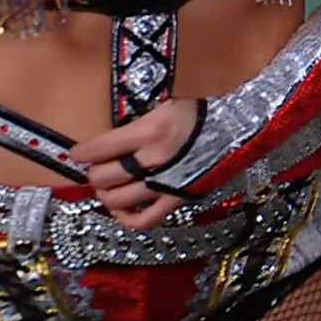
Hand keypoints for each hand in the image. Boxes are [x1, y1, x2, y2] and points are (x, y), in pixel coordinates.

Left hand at [69, 99, 203, 229]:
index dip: (81, 152)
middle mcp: (153, 160)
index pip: (98, 149)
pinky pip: (143, 220)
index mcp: (150, 131)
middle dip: (94, 172)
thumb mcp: (168, 101)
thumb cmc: (204, 108)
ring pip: (116, 200)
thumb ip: (139, 116)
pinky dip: (125, 218)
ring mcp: (165, 183)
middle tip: (97, 166)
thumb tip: (111, 129)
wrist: (242, 125)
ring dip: (105, 193)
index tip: (77, 153)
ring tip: (108, 185)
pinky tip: (122, 208)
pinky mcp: (178, 199)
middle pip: (103, 177)